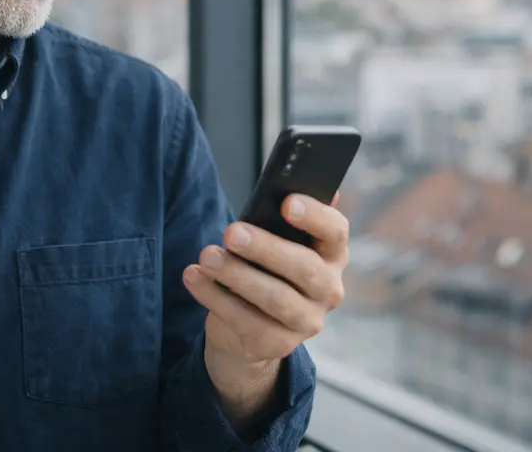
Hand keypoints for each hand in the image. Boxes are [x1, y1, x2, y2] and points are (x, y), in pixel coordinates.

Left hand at [182, 193, 348, 405]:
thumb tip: (282, 187)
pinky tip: (195, 277)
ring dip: (237, 274)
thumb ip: (281, 221)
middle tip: (231, 233)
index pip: (335, 231)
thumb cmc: (265, 271)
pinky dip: (216, 297)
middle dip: (265, 248)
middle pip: (304, 268)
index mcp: (332, 255)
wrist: (252, 331)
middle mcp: (329, 290)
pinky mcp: (279, 344)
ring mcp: (307, 321)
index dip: (315, 216)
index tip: (286, 202)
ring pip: (275, 298)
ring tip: (207, 256)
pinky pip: (246, 321)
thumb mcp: (276, 244)